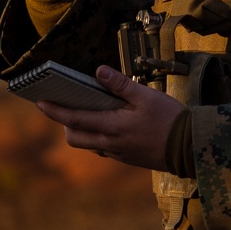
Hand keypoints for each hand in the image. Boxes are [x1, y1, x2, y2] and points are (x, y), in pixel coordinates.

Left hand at [36, 66, 183, 169]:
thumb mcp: (147, 96)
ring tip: (89, 113)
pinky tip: (111, 125)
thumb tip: (99, 71)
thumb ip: (121, 85)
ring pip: (90, 145)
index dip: (55, 111)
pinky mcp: (128, 158)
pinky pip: (105, 149)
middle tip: (65, 107)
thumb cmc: (170, 120)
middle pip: (75, 138)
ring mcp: (119, 153)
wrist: (189, 149)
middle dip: (64, 124)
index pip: (75, 120)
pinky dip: (99, 137)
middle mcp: (111, 143)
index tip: (40, 102)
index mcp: (113, 126)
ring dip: (82, 131)